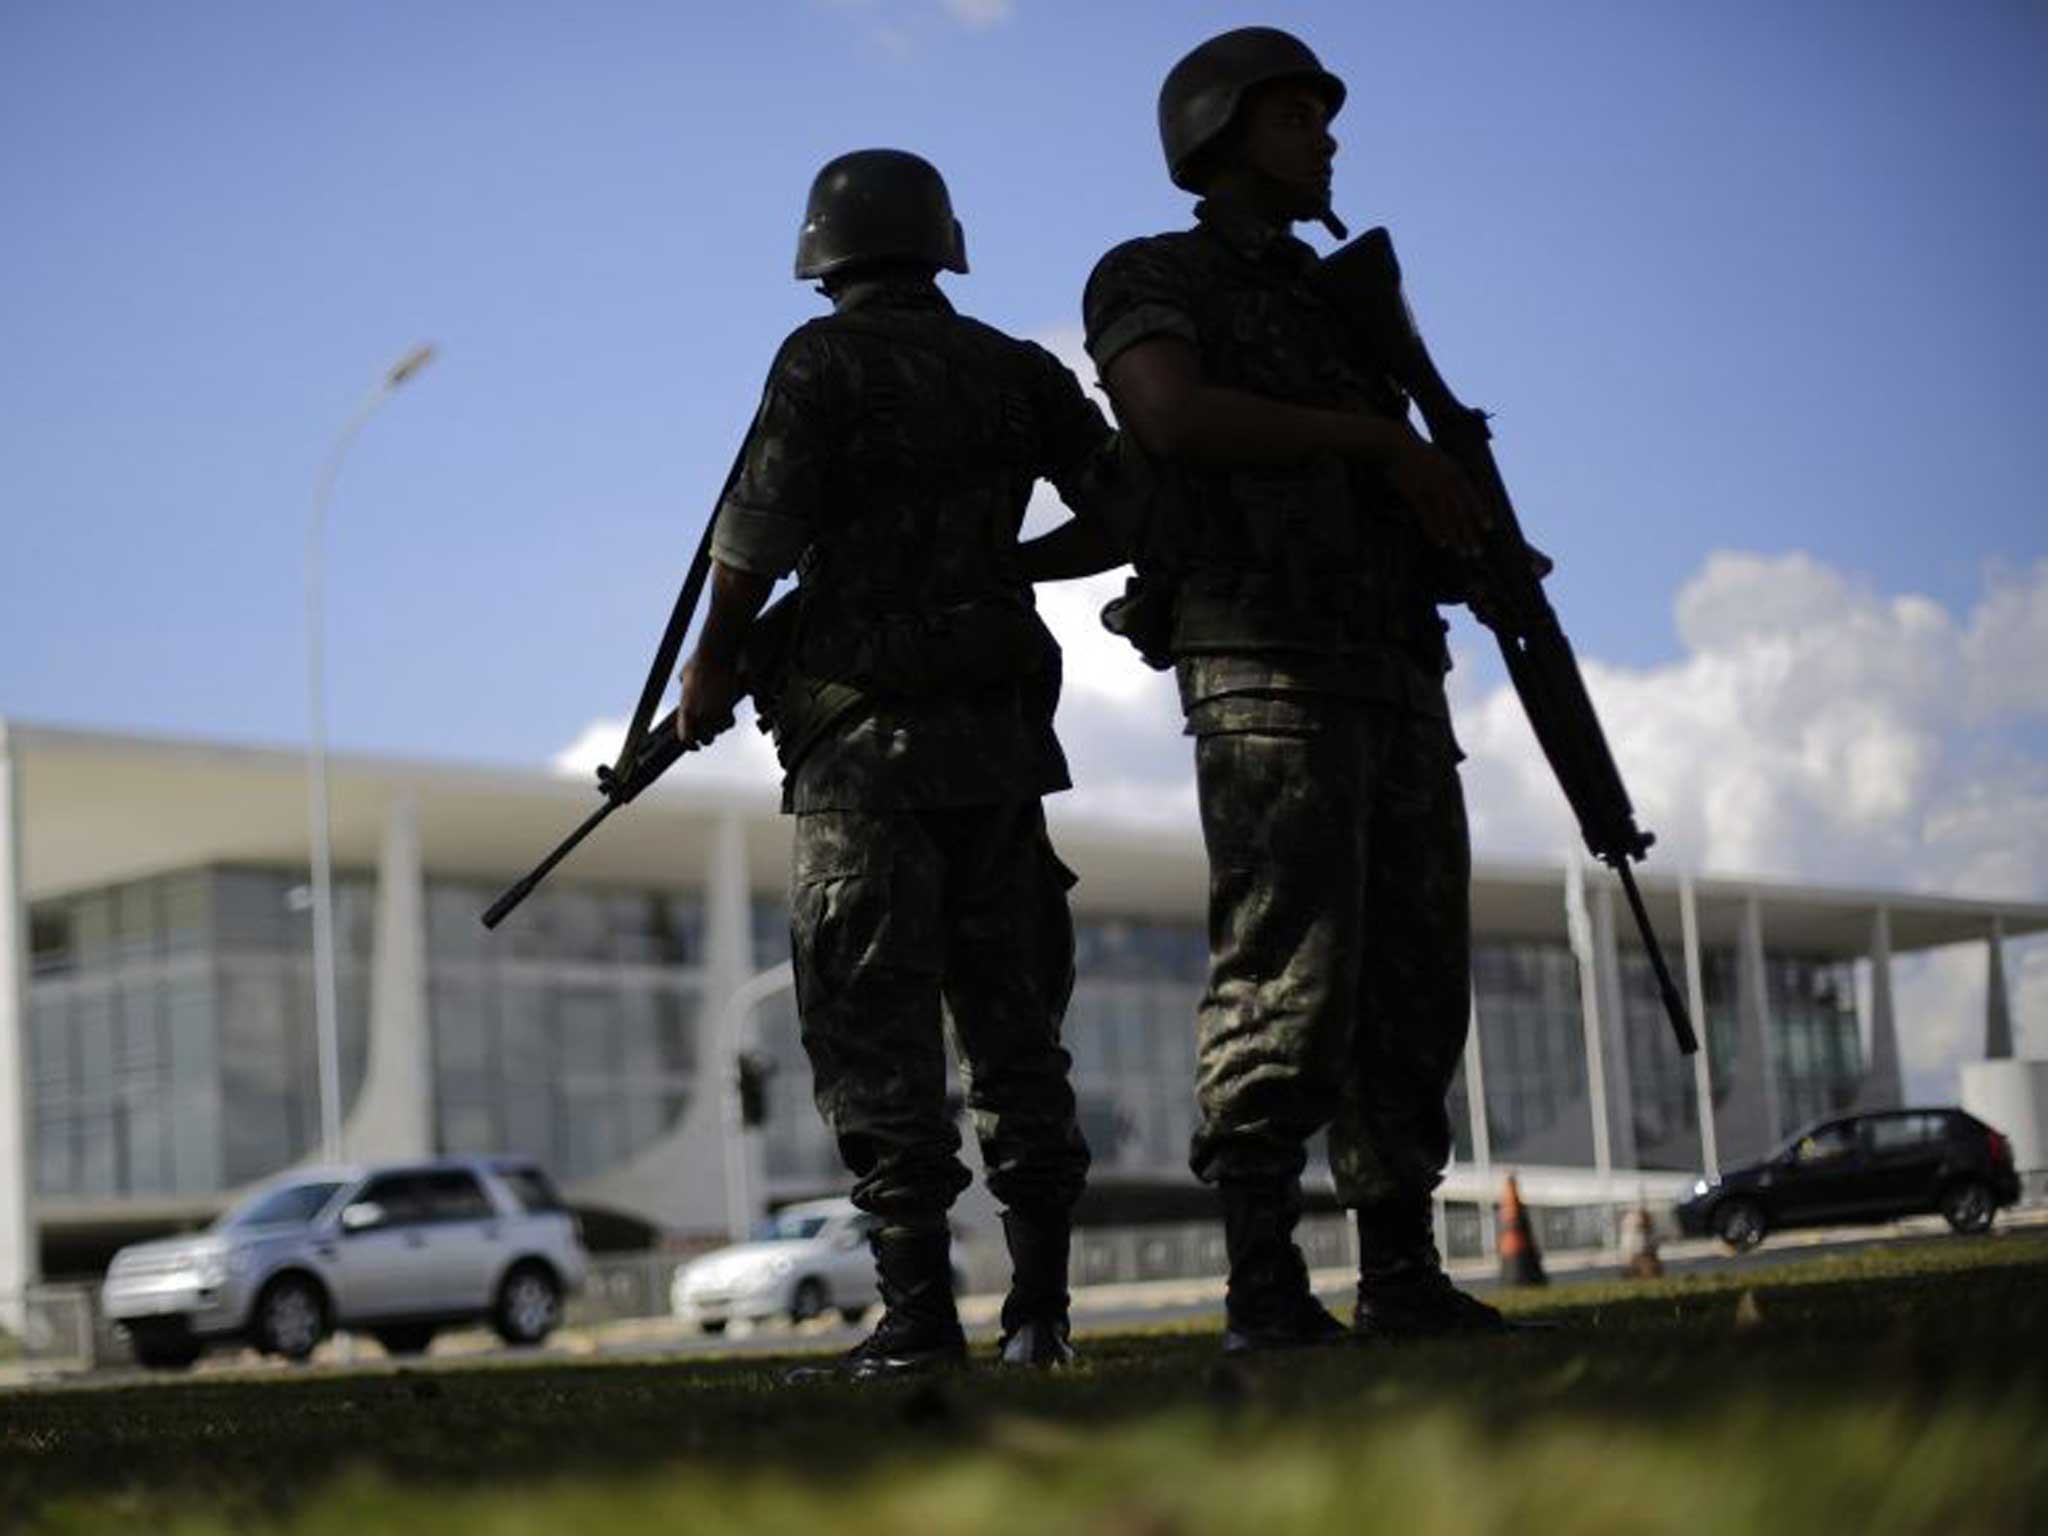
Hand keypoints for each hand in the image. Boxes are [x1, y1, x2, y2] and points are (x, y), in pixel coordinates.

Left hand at [677, 650, 742, 750]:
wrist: (715, 655)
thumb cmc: (700, 662)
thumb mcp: (686, 678)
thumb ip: (685, 689)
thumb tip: (684, 686)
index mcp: (685, 709)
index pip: (686, 739)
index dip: (691, 745)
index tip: (696, 746)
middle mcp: (698, 715)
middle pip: (706, 739)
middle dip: (709, 735)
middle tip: (712, 728)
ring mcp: (713, 713)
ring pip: (719, 731)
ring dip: (720, 725)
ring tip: (719, 714)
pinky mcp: (727, 708)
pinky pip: (729, 723)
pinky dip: (729, 719)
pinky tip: (728, 710)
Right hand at [1386, 436, 1489, 557]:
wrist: (1395, 444)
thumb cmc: (1417, 451)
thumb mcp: (1441, 457)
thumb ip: (1451, 472)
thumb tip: (1461, 484)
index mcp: (1456, 472)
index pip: (1472, 497)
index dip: (1481, 513)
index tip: (1488, 529)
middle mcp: (1447, 482)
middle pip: (1462, 513)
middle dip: (1470, 534)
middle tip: (1477, 551)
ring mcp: (1432, 489)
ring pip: (1448, 518)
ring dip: (1456, 538)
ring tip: (1462, 553)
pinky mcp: (1416, 496)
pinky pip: (1429, 518)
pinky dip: (1436, 532)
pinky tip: (1442, 544)